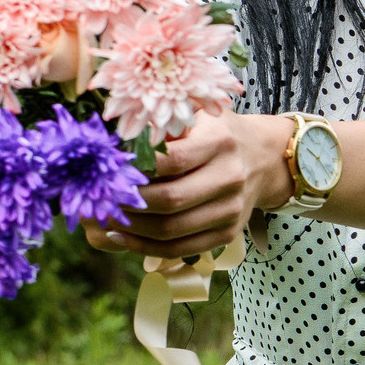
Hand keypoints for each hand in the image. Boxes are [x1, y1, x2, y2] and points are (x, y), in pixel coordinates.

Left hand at [84, 112, 296, 259]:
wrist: (263, 158)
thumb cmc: (217, 133)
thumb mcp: (196, 115)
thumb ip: (160, 126)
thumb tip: (112, 145)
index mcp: (220, 142)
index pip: (171, 160)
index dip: (136, 168)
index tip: (108, 170)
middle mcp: (230, 177)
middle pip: (170, 200)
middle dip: (129, 203)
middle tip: (100, 199)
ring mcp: (231, 209)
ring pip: (172, 230)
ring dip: (132, 228)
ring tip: (106, 219)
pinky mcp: (228, 233)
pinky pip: (180, 249)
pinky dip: (146, 247)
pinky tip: (123, 237)